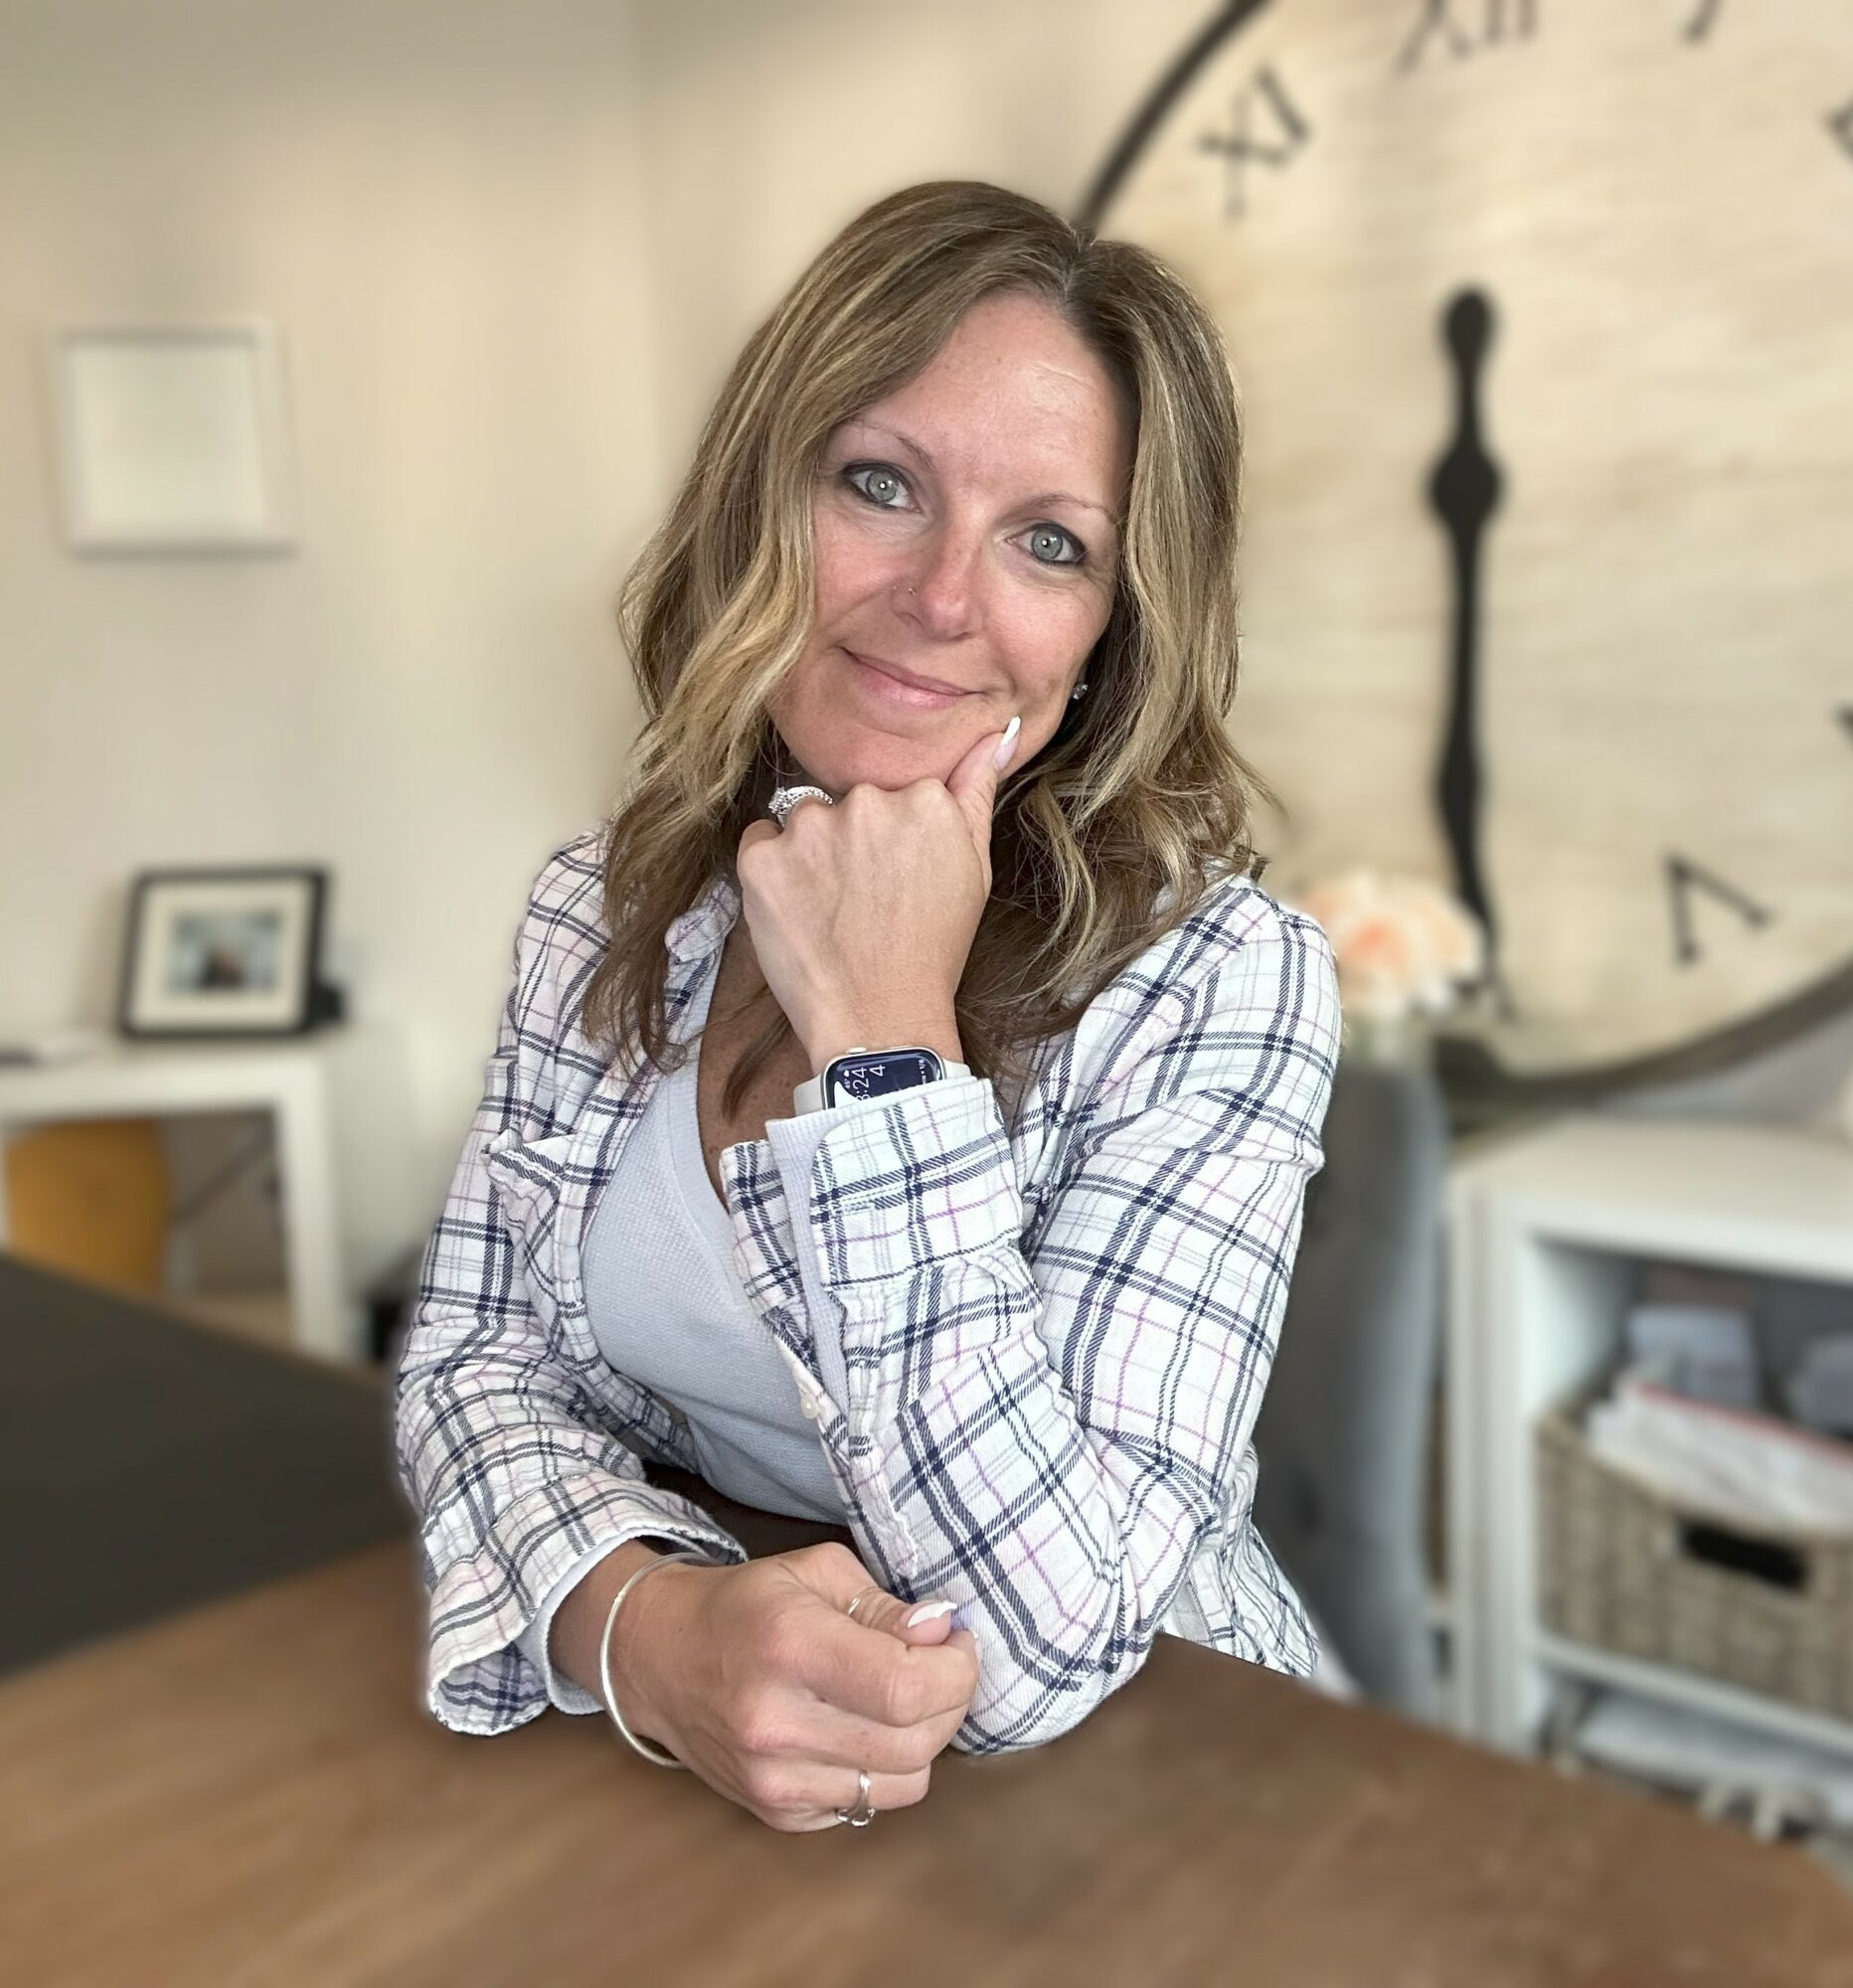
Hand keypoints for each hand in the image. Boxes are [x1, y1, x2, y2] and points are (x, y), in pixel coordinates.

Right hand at [622, 1542, 979, 1832]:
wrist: (660, 1660)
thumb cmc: (745, 1605)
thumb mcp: (815, 1572)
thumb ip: (884, 1604)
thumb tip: (942, 1630)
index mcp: (789, 1646)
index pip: (905, 1686)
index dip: (954, 1669)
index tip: (955, 1644)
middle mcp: (776, 1723)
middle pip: (914, 1742)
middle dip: (950, 1701)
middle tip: (940, 1666)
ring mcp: (772, 1780)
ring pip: (903, 1785)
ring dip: (924, 1740)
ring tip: (903, 1699)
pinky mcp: (775, 1813)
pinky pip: (867, 1805)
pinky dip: (883, 1770)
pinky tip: (861, 1729)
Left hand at [733, 723, 1017, 1067]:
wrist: (878, 1019)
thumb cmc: (931, 951)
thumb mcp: (974, 870)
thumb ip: (978, 792)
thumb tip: (997, 734)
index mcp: (923, 799)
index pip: (894, 793)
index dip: (892, 838)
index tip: (898, 878)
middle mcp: (866, 801)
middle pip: (847, 802)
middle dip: (851, 840)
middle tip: (865, 901)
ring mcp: (809, 829)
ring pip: (802, 820)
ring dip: (810, 853)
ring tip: (830, 910)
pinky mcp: (761, 859)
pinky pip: (759, 842)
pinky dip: (771, 871)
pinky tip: (797, 911)